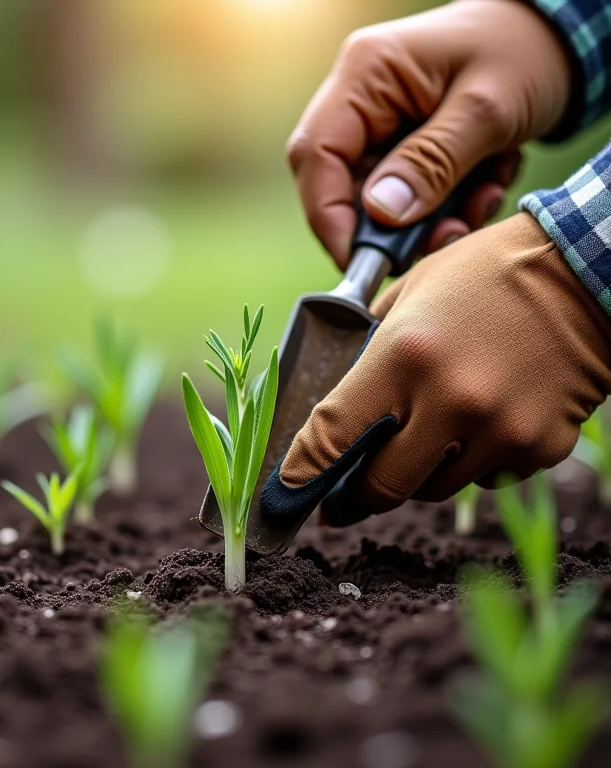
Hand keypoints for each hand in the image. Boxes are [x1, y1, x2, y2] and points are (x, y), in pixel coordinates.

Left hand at [264, 214, 610, 523]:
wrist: (585, 272)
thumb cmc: (486, 274)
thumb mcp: (411, 293)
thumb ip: (372, 350)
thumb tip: (345, 400)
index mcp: (405, 354)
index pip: (333, 433)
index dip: (303, 470)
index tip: (288, 492)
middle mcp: (450, 399)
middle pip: (382, 485)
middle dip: (355, 497)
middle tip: (343, 499)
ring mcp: (499, 429)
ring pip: (433, 489)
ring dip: (417, 474)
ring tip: (425, 436)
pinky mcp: (539, 448)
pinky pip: (484, 478)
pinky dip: (470, 462)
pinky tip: (479, 423)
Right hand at [287, 0, 572, 268]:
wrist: (558, 38)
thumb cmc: (524, 53)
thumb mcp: (486, 111)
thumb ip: (432, 163)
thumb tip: (383, 215)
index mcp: (366, 73)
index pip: (316, 154)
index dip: (328, 216)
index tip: (358, 261)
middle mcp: (361, 100)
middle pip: (340, 185)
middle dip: (390, 227)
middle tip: (442, 238)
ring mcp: (378, 126)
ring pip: (375, 201)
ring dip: (427, 220)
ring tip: (480, 202)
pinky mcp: (400, 148)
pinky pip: (404, 198)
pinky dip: (444, 209)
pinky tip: (483, 187)